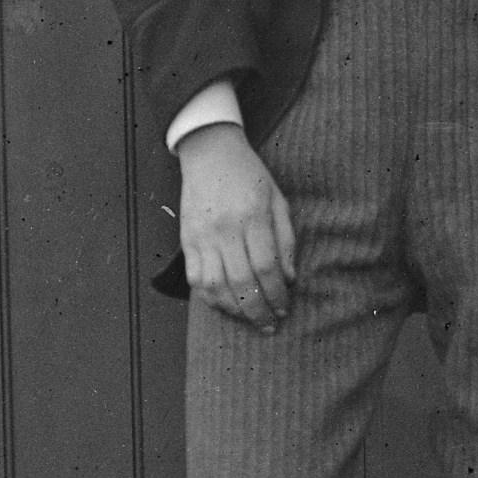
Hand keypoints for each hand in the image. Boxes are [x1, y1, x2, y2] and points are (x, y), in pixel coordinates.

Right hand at [178, 126, 296, 330]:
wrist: (210, 152)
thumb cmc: (250, 176)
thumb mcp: (278, 199)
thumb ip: (286, 240)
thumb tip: (290, 279)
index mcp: (252, 216)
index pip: (265, 267)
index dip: (276, 293)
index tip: (285, 307)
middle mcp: (224, 229)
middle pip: (241, 282)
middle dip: (258, 310)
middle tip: (271, 325)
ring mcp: (202, 236)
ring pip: (214, 286)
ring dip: (234, 310)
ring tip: (251, 319)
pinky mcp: (187, 240)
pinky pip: (195, 279)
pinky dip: (210, 298)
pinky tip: (227, 305)